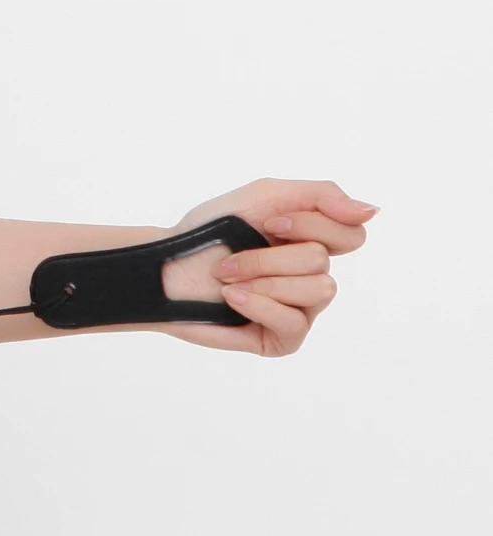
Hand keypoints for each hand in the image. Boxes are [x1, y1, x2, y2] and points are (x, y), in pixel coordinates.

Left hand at [159, 178, 374, 355]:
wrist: (162, 267)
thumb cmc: (211, 231)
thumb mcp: (265, 196)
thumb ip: (321, 196)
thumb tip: (372, 211)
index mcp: (315, 242)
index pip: (353, 234)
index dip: (310, 225)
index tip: (267, 223)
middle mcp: (313, 277)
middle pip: (323, 260)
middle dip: (269, 255)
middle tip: (231, 257)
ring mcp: (301, 310)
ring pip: (317, 290)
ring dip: (262, 279)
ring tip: (228, 279)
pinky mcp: (282, 339)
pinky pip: (294, 322)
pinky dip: (258, 305)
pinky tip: (230, 298)